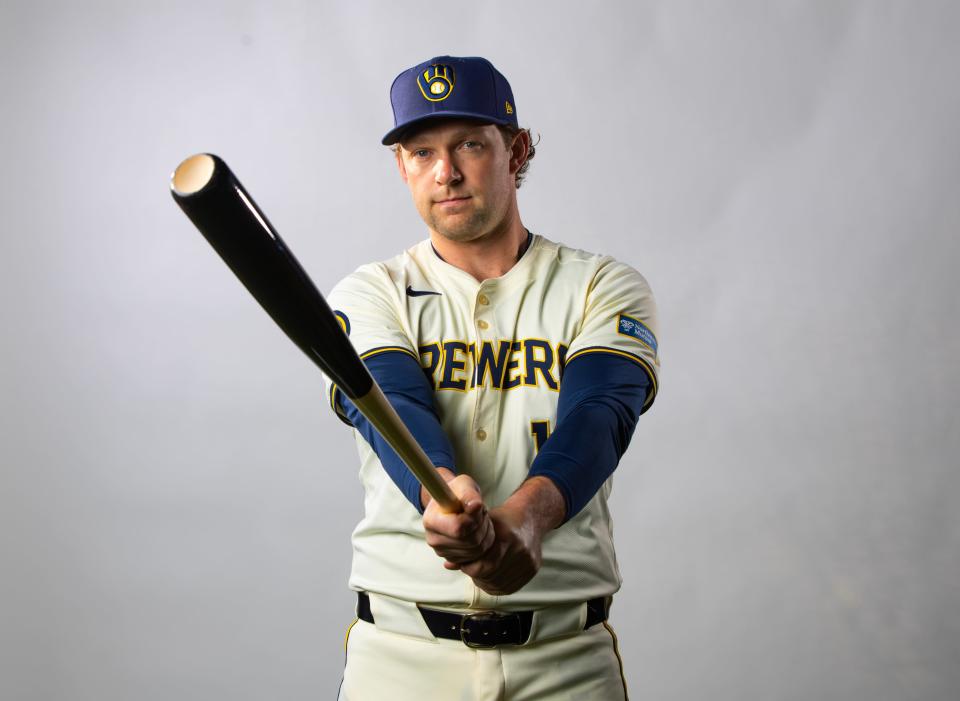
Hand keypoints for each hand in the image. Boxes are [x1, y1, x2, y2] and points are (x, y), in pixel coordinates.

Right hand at [422, 471, 495, 566]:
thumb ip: (469, 494)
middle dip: (483, 525)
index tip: (477, 507)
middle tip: (482, 512)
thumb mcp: (464, 484)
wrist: (451, 502)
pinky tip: (478, 530)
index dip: (474, 519)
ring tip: (480, 519)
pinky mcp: (452, 559)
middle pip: (470, 541)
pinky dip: (483, 543)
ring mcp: (442, 551)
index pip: (458, 528)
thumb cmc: (457, 492)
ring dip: (486, 533)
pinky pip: (477, 557)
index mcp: (431, 520)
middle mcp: (433, 539)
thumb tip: (475, 506)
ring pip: (477, 550)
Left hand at [456, 476, 565, 595]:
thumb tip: (448, 566)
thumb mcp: (482, 525)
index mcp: (506, 537)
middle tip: (470, 570)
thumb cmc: (501, 520)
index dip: (470, 568)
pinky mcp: (533, 568)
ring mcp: (528, 561)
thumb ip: (465, 545)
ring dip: (486, 582)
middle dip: (477, 576)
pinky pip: (511, 587)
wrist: (529, 518)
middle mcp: (520, 550)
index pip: (483, 565)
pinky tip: (491, 578)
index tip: (465, 564)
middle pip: (492, 576)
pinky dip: (498, 586)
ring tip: (480, 574)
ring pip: (500, 584)